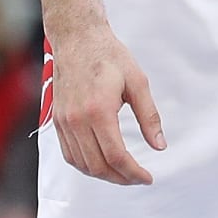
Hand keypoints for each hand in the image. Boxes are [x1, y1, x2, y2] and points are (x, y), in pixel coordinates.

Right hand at [46, 23, 166, 184]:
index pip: (116, 156)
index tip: (147, 178)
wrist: (77, 39)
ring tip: (123, 172)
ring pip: (82, 164)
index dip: (134, 173)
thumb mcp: (137, 82)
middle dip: (121, 178)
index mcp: (99, 111)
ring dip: (104, 175)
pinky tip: (102, 162)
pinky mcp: (58, 122)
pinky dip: (86, 165)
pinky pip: (70, 155)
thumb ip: (149, 116)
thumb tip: (160, 145)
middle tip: (138, 177)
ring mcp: (64, 123)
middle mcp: (77, 121)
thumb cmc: (109, 56)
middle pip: (98, 166)